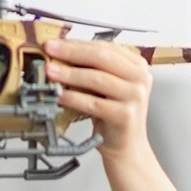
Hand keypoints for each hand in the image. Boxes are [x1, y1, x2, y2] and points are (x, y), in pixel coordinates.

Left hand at [44, 36, 152, 162]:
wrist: (126, 147)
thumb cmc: (113, 116)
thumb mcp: (107, 88)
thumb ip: (93, 70)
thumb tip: (61, 55)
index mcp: (136, 66)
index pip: (105, 47)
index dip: (77, 43)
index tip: (56, 43)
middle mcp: (139, 78)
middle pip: (101, 58)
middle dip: (72, 52)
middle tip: (50, 50)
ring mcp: (134, 96)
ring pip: (96, 78)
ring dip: (69, 74)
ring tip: (51, 72)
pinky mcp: (125, 115)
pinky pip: (93, 103)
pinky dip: (73, 98)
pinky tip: (60, 96)